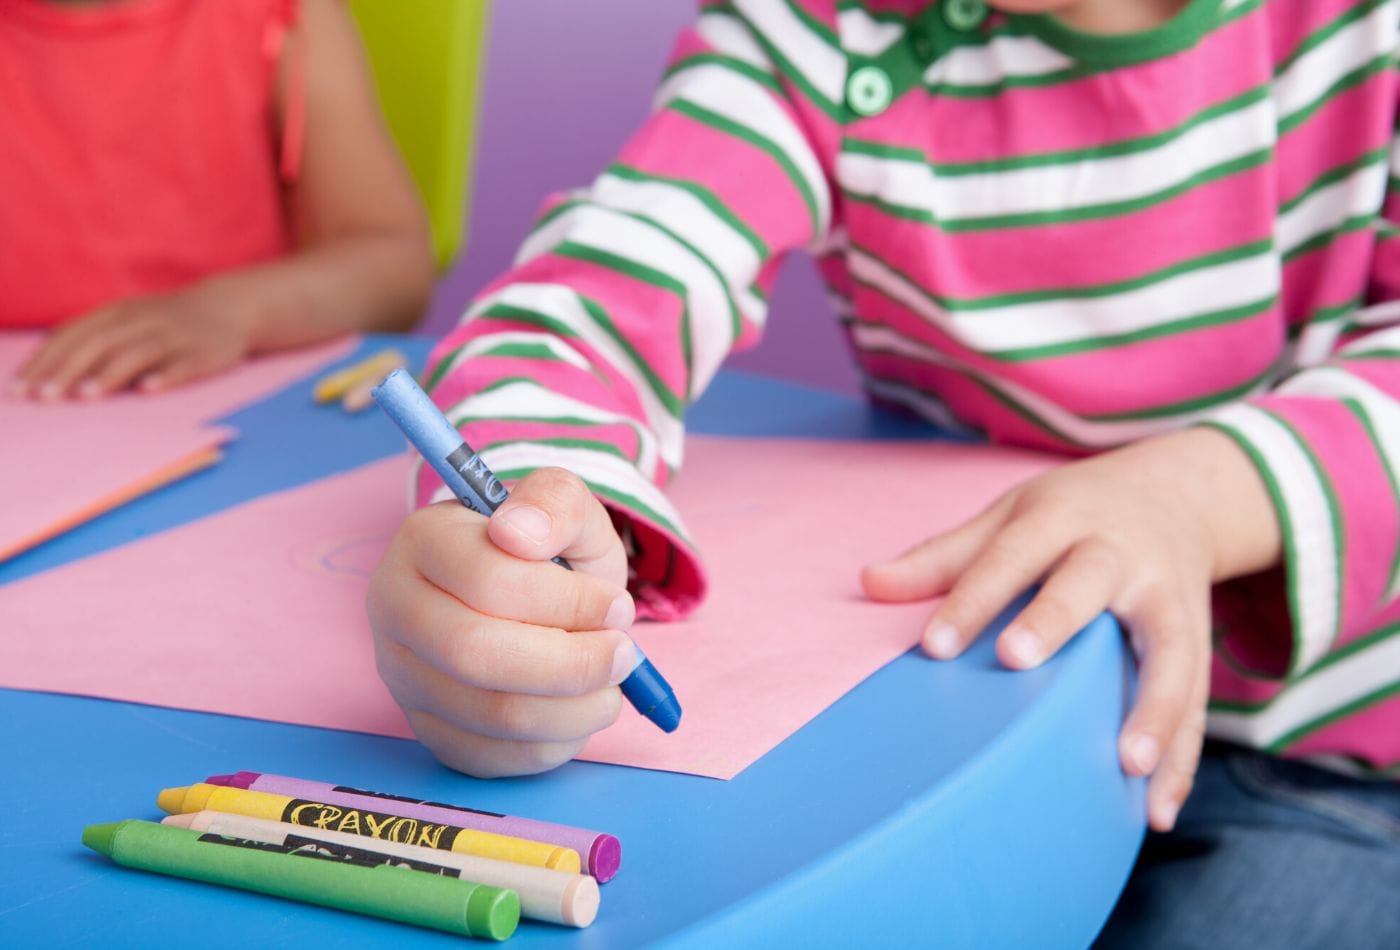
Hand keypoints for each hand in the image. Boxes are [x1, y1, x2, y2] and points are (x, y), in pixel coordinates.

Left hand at [9, 283, 257, 399]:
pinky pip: (182, 365)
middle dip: (68, 371)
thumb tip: (49, 370)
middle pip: (99, 344)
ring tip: (86, 397)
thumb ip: (95, 340)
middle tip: (44, 399)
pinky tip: (147, 391)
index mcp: (117, 312)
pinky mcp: (203, 353)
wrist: (230, 307)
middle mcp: (142, 320)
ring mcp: (174, 336)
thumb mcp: (129, 320)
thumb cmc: (168, 321)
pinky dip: (164, 377)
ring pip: (137, 353)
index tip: (20, 389)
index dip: (45, 361)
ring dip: (109, 375)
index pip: (72, 335)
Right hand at [367, 468, 637, 776]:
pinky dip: (554, 742)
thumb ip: (554, 503)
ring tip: (610, 682)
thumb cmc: (548, 549)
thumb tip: (519, 532)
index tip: (617, 604)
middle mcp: (395, 609)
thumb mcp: (565, 508)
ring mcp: (402, 676)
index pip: (488, 580)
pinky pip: (492, 757)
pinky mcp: (426, 729)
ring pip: (489, 713)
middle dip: (571, 662)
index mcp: (423, 541)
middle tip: (623, 654)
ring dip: (573, 707)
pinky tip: (579, 709)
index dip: (567, 602)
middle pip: (476, 654)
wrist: (529, 595)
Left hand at [861, 429, 1279, 831]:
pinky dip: (1183, 755)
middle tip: (1016, 660)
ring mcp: (1166, 597)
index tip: (932, 646)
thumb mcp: (1009, 516)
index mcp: (1062, 519)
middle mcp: (1119, 555)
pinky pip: (1197, 698)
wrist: (1173, 493)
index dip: (971, 599)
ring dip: (1153, 709)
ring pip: (1168, 651)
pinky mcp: (1196, 639)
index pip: (1010, 557)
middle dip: (1054, 620)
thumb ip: (942, 556)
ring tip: (1126, 767)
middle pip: (1086, 585)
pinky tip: (1158, 810)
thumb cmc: (1071, 515)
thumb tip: (867, 581)